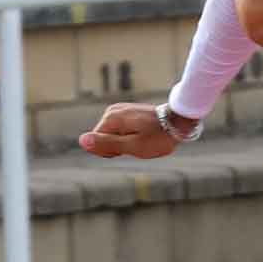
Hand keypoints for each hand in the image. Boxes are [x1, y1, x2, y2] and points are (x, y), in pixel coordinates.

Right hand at [77, 101, 191, 158]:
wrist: (180, 121)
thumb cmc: (158, 137)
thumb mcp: (132, 146)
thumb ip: (106, 144)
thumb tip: (82, 141)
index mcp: (111, 118)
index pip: (97, 143)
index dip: (114, 152)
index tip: (132, 147)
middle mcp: (113, 111)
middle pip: (105, 138)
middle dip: (120, 146)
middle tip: (141, 143)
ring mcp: (121, 109)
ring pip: (115, 135)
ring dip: (128, 141)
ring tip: (145, 138)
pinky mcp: (129, 111)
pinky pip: (123, 130)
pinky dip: (133, 135)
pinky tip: (145, 133)